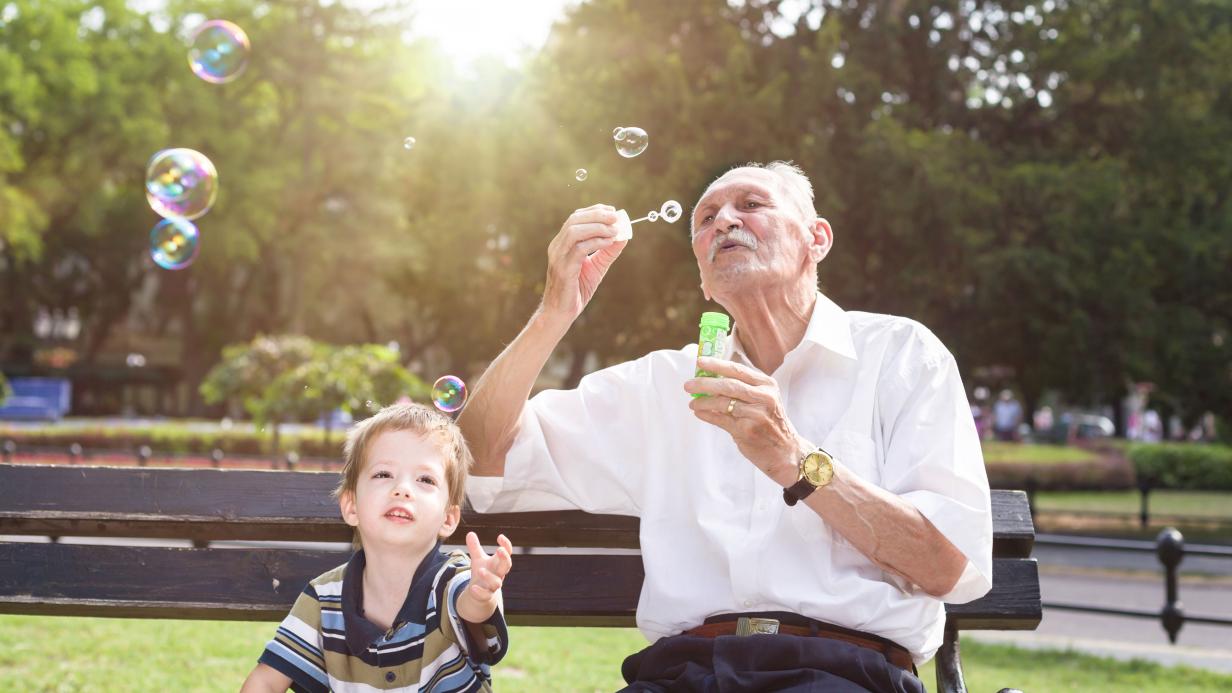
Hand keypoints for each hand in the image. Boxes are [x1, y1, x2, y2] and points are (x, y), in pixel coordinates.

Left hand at [457, 532, 513, 622]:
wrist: (480, 593)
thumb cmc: (483, 572)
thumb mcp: (478, 559)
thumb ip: (475, 547)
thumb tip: (470, 533)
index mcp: (498, 563)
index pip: (507, 553)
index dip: (506, 545)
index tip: (500, 536)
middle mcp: (499, 574)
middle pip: (506, 566)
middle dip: (504, 558)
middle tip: (499, 549)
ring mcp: (493, 586)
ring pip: (496, 582)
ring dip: (489, 576)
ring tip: (480, 570)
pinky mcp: (486, 596)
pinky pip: (485, 595)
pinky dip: (480, 592)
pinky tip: (473, 588)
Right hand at [541, 204, 627, 322]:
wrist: (560, 313)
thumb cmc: (576, 290)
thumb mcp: (596, 268)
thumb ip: (607, 252)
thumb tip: (623, 237)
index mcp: (562, 244)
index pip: (575, 218)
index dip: (594, 211)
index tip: (612, 211)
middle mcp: (557, 247)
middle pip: (574, 220)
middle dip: (597, 215)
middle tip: (616, 218)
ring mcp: (558, 257)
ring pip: (575, 231)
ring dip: (597, 227)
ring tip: (614, 230)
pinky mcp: (563, 269)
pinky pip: (579, 249)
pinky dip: (596, 242)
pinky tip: (608, 243)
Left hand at [684, 357, 805, 486]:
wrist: (785, 451)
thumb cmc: (771, 422)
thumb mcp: (765, 400)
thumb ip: (744, 388)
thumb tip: (712, 378)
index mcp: (767, 385)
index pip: (738, 370)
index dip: (717, 364)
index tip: (700, 362)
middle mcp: (764, 397)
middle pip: (728, 385)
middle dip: (705, 384)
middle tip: (688, 385)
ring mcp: (756, 414)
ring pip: (723, 403)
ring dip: (703, 402)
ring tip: (693, 403)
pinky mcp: (747, 431)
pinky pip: (721, 419)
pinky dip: (707, 415)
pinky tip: (699, 412)